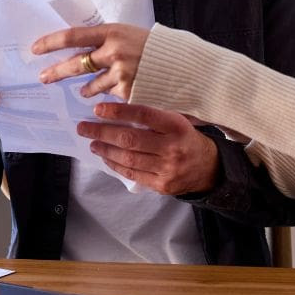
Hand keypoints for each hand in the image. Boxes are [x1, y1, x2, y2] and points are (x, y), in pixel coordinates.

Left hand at [32, 24, 149, 99]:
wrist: (181, 64)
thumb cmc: (152, 47)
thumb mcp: (127, 34)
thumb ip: (104, 40)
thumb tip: (78, 48)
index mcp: (112, 32)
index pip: (73, 36)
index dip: (51, 42)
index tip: (36, 49)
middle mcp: (114, 52)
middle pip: (75, 64)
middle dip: (56, 72)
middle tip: (44, 77)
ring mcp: (120, 73)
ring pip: (91, 85)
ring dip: (86, 89)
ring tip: (83, 91)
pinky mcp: (127, 91)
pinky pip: (109, 95)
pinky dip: (109, 94)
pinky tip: (114, 92)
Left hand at [77, 103, 219, 194]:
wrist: (210, 168)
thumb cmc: (188, 139)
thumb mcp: (178, 121)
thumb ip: (155, 117)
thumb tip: (119, 109)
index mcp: (177, 126)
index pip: (143, 116)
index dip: (118, 112)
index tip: (98, 109)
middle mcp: (172, 148)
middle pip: (130, 139)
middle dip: (102, 132)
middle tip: (84, 128)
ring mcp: (167, 169)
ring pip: (128, 159)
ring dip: (106, 150)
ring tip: (92, 143)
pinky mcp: (162, 185)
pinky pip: (133, 174)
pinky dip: (116, 165)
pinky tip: (106, 158)